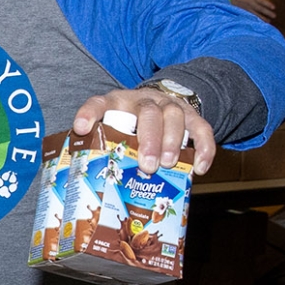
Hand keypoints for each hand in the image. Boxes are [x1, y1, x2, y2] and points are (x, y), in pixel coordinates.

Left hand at [72, 88, 217, 175]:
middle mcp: (143, 101)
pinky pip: (202, 128)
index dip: (89, 113)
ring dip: (172, 141)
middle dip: (148, 139)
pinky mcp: (192, 116)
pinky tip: (200, 168)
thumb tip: (80, 182)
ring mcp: (169, 106)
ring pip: (174, 116)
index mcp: (117, 103)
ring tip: (167, 165)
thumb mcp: (113, 130)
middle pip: (148, 113)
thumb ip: (99, 148)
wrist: (161, 105)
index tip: (81, 127)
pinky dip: (204, 148)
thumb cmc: (130, 127)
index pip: (99, 103)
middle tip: (147, 165)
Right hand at [229, 0, 275, 20]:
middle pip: (261, 9)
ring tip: (268, 21)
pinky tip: (258, 22)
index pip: (262, 1)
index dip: (268, 4)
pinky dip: (255, 19)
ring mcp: (247, 9)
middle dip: (267, 12)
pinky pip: (250, 16)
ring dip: (263, 18)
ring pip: (256, 14)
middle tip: (274, 16)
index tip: (274, 7)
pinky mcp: (243, 12)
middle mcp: (250, 3)